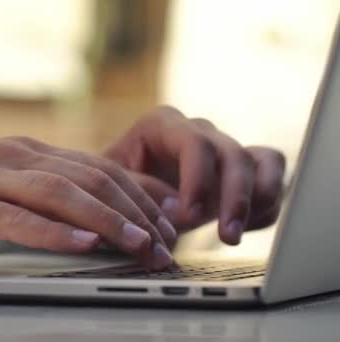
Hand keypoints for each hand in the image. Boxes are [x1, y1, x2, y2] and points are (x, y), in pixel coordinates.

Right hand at [0, 137, 176, 269]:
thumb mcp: (3, 185)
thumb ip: (44, 193)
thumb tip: (92, 217)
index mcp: (28, 151)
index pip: (98, 167)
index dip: (140, 194)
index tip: (169, 222)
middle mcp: (15, 156)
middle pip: (90, 178)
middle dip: (135, 212)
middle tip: (163, 244)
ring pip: (61, 194)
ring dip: (107, 221)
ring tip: (139, 244)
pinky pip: (17, 218)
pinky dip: (55, 233)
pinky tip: (83, 244)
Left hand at [105, 106, 285, 244]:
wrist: (124, 195)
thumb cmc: (114, 186)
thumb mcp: (113, 186)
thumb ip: (140, 191)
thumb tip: (174, 205)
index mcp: (162, 125)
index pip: (193, 144)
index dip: (198, 180)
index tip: (189, 215)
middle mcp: (198, 132)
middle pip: (233, 154)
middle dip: (234, 198)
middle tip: (225, 236)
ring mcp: (223, 148)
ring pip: (263, 161)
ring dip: (258, 200)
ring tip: (236, 234)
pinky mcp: (242, 169)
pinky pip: (272, 178)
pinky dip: (266, 203)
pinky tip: (246, 227)